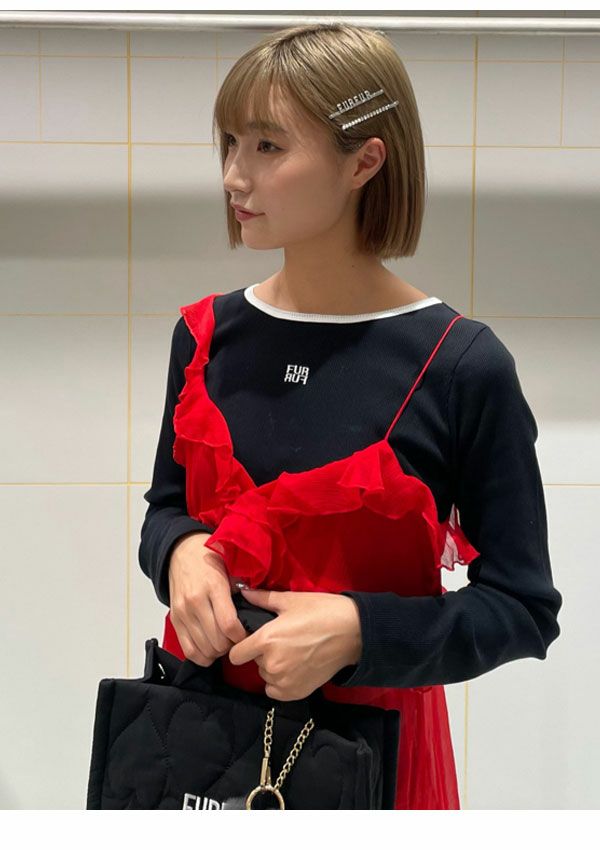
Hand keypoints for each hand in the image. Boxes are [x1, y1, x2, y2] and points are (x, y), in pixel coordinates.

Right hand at [168, 532, 247, 665]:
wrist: (182, 552)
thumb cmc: (211, 560)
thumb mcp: (232, 569)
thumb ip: (243, 591)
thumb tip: (257, 614)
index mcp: (214, 586)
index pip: (229, 625)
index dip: (241, 637)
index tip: (247, 635)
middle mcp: (195, 601)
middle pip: (216, 641)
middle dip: (231, 646)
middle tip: (238, 640)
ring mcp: (183, 612)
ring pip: (203, 649)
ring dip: (217, 652)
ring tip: (225, 643)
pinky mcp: (175, 620)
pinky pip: (188, 650)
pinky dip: (202, 656)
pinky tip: (211, 649)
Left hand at [228, 588, 361, 700]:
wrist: (353, 633)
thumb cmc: (322, 611)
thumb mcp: (291, 601)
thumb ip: (262, 599)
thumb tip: (242, 592)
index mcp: (266, 640)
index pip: (236, 654)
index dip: (242, 646)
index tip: (253, 639)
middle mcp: (272, 664)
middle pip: (253, 663)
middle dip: (262, 653)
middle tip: (282, 640)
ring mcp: (284, 681)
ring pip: (266, 676)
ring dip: (273, 667)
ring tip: (292, 652)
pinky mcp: (297, 693)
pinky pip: (276, 691)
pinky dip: (281, 682)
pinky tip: (294, 667)